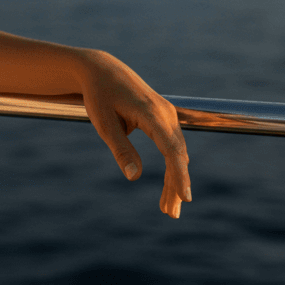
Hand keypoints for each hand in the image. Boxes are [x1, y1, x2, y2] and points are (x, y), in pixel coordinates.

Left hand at [76, 50, 191, 217]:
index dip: (179, 175)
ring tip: (167, 209)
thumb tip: (134, 177)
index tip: (185, 197)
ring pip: (177, 153)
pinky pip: (171, 146)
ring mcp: (167, 114)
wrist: (101, 69)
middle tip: (170, 215)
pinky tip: (167, 188)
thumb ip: (120, 149)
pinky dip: (170, 168)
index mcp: (150, 112)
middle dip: (176, 185)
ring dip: (173, 180)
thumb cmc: (99, 95)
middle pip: (177, 155)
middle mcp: (165, 112)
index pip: (171, 149)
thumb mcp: (103, 123)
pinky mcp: (163, 117)